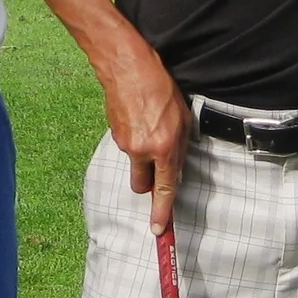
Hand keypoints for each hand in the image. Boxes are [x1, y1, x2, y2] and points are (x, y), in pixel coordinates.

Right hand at [101, 59, 192, 235]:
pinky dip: (134, 139)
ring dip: (142, 156)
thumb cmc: (160, 87)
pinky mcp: (114, 134)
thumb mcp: (183, 117)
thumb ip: (181, 148)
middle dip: (148, 182)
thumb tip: (176, 171)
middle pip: (141, 185)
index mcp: (165, 146)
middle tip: (156, 165)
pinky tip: (139, 119)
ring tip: (150, 127)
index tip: (158, 230)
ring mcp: (125, 143)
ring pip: (135, 164)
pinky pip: (127, 147)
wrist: (127, 67)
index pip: (164, 189)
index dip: (161, 212)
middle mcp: (143, 150)